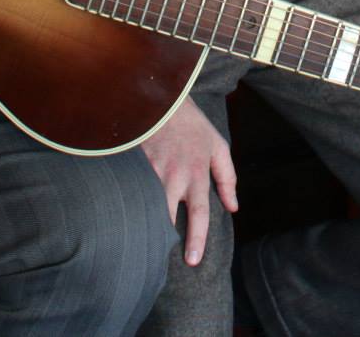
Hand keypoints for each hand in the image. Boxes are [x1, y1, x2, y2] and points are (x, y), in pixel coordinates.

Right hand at [142, 99, 237, 265]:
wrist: (161, 98)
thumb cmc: (192, 125)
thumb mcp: (218, 147)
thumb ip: (228, 178)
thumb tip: (233, 207)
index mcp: (195, 174)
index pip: (198, 214)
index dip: (196, 239)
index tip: (192, 260)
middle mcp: (172, 177)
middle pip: (166, 218)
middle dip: (164, 240)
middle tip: (160, 258)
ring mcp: (150, 172)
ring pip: (146, 207)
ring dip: (145, 224)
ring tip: (141, 241)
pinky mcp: (132, 166)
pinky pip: (132, 192)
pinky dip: (130, 205)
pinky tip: (126, 216)